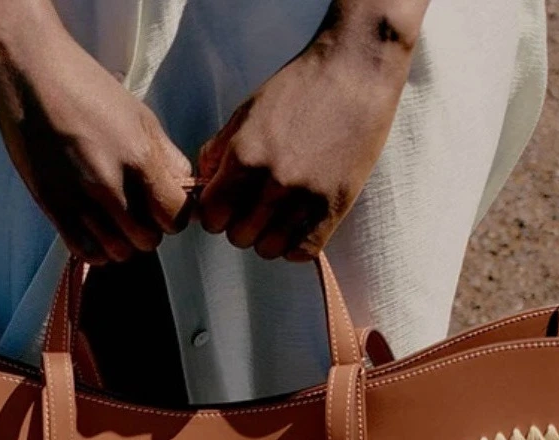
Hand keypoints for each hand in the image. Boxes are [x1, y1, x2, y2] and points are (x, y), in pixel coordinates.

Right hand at [0, 0, 192, 263]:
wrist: (30, 71)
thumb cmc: (86, 87)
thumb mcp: (139, 115)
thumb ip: (166, 156)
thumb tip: (185, 188)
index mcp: (138, 158)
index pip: (174, 216)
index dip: (174, 214)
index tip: (165, 204)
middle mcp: (110, 185)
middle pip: (148, 241)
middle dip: (149, 229)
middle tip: (138, 209)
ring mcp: (79, 199)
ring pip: (119, 252)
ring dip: (122, 241)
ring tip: (114, 218)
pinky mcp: (52, 206)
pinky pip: (86, 252)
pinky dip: (97, 249)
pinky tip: (96, 229)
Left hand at [197, 6, 421, 260]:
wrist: (354, 71)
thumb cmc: (298, 87)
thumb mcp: (247, 111)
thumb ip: (219, 150)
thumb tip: (204, 185)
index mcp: (244, 156)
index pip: (212, 217)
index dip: (216, 215)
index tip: (226, 206)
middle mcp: (272, 181)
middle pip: (239, 237)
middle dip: (241, 226)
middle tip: (254, 209)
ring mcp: (305, 196)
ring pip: (269, 249)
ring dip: (268, 238)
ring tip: (276, 218)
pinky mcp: (335, 205)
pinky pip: (304, 250)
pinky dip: (296, 246)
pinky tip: (297, 227)